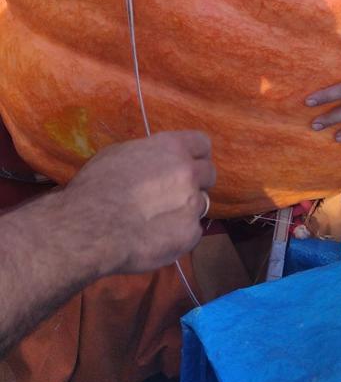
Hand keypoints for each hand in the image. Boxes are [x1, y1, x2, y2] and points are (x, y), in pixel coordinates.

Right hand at [61, 130, 215, 275]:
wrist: (91, 227)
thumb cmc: (97, 186)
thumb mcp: (120, 153)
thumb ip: (149, 155)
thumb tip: (155, 161)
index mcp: (172, 148)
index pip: (202, 144)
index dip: (195, 155)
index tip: (188, 163)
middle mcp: (188, 173)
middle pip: (208, 174)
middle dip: (195, 182)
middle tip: (174, 193)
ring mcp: (191, 204)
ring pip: (199, 204)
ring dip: (185, 210)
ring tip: (158, 219)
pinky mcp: (190, 234)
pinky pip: (192, 232)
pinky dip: (178, 235)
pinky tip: (156, 237)